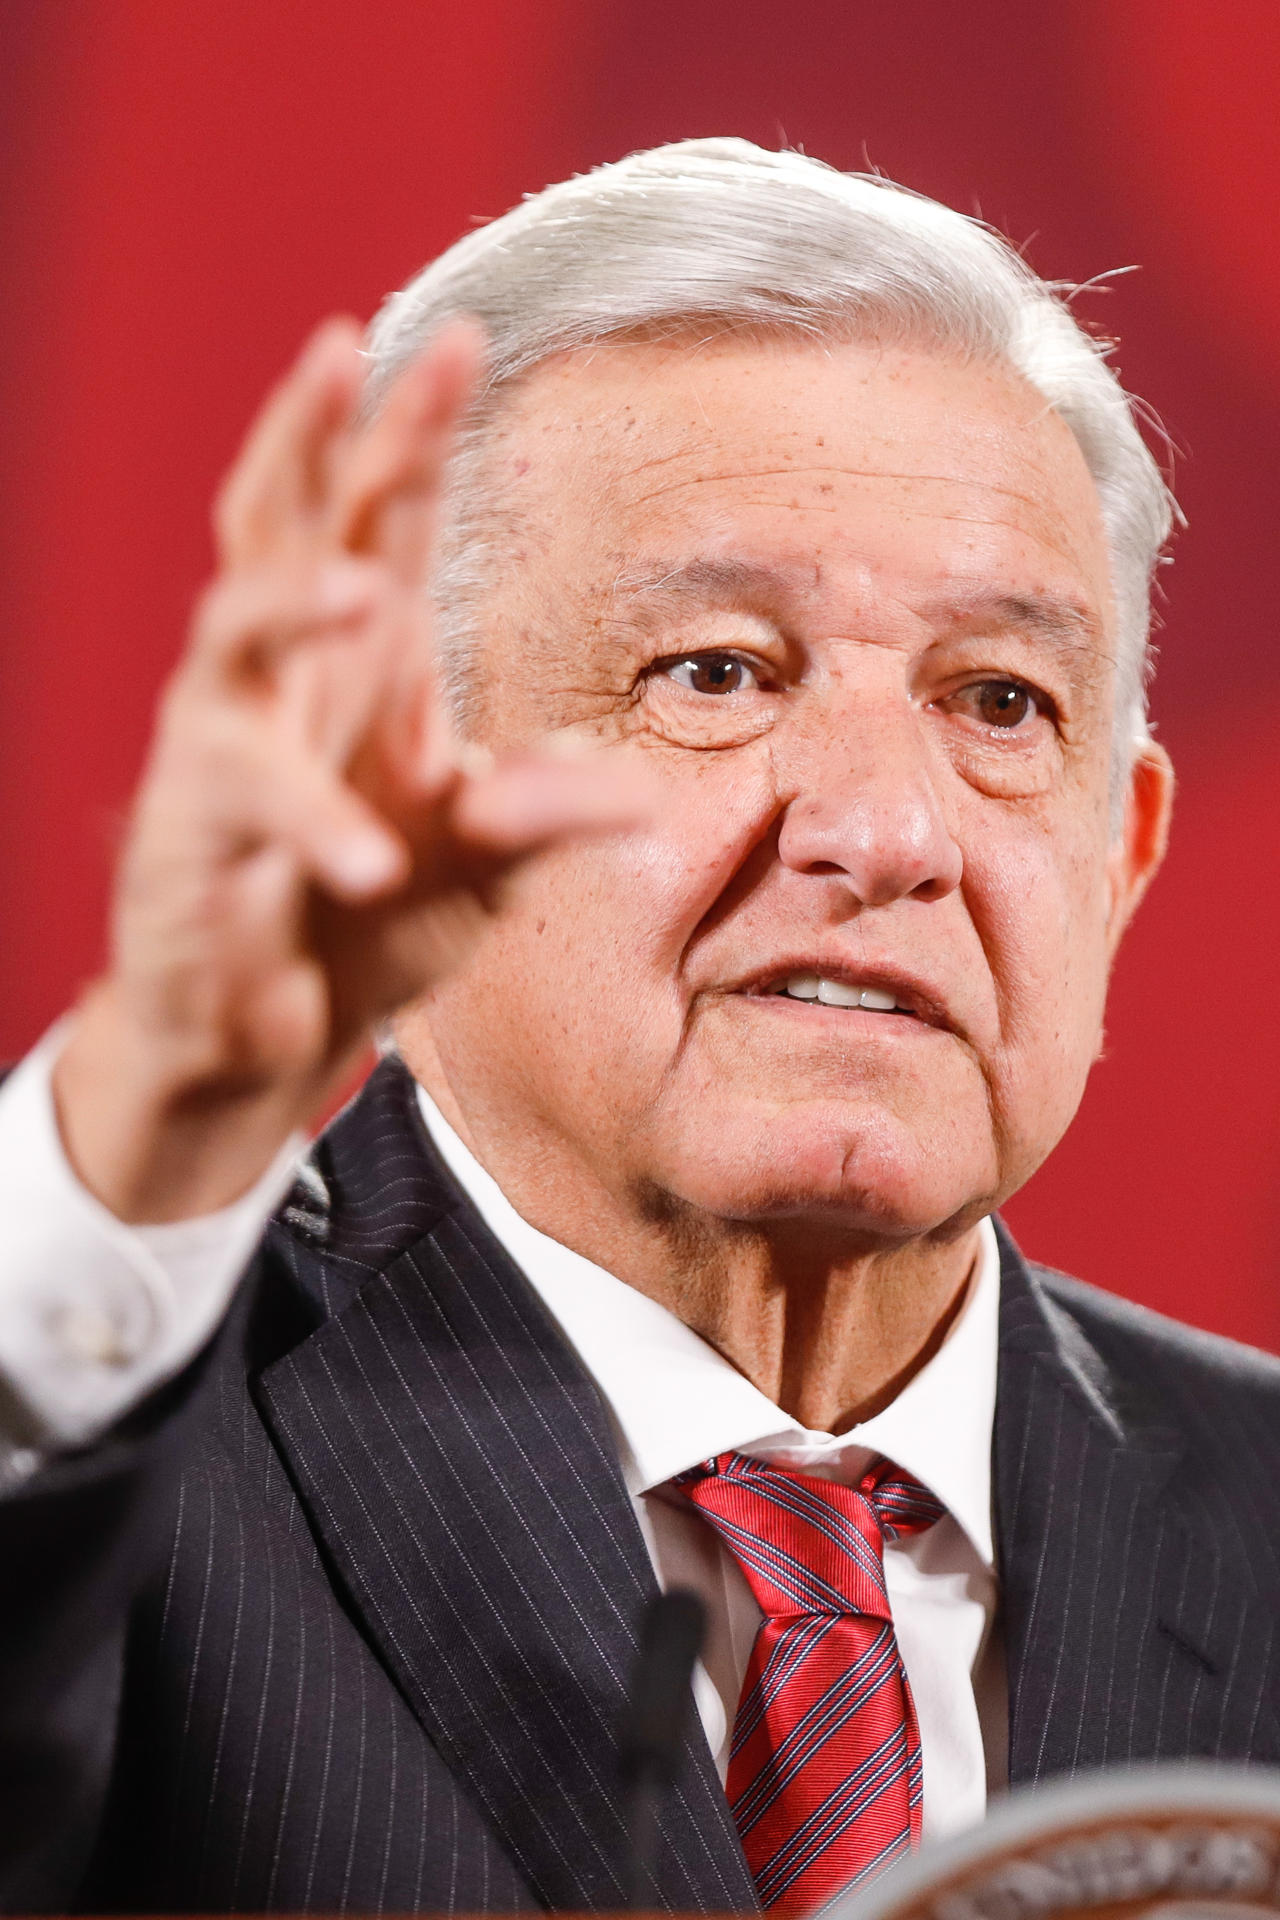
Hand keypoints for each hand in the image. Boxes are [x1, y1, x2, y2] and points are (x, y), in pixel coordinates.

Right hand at [53, 318, 648, 1220]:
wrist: (257, 1031)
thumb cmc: (361, 925)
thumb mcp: (472, 863)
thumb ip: (538, 815)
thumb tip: (632, 786)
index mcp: (361, 668)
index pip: (383, 517)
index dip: (412, 426)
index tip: (465, 333)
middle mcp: (286, 681)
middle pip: (284, 521)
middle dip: (317, 434)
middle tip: (349, 349)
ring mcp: (227, 744)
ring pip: (232, 631)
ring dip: (294, 604)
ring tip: (366, 594)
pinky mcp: (193, 834)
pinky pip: (243, 808)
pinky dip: (311, 826)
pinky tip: (372, 862)